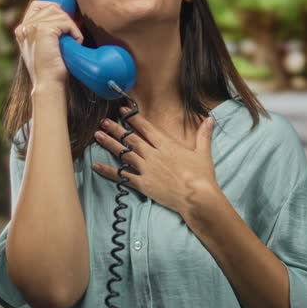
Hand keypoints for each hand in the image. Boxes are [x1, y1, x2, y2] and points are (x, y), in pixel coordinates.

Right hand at [14, 0, 83, 89]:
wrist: (48, 84)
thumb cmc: (50, 69)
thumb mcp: (44, 47)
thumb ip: (45, 32)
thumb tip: (63, 14)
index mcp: (21, 30)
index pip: (37, 6)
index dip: (54, 10)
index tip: (65, 23)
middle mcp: (24, 26)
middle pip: (51, 7)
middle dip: (65, 18)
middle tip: (72, 35)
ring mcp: (32, 27)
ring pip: (59, 13)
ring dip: (71, 26)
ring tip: (73, 42)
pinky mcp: (43, 29)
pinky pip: (66, 21)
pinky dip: (75, 32)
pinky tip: (75, 43)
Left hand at [92, 107, 218, 216]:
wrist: (196, 197)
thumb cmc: (201, 176)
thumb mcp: (203, 153)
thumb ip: (203, 135)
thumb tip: (210, 120)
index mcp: (166, 145)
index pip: (146, 128)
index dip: (133, 118)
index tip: (123, 110)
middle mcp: (153, 154)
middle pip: (130, 138)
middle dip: (115, 128)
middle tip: (103, 121)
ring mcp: (146, 169)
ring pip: (124, 153)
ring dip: (109, 144)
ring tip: (97, 136)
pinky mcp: (142, 184)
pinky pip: (122, 176)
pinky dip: (108, 171)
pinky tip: (96, 166)